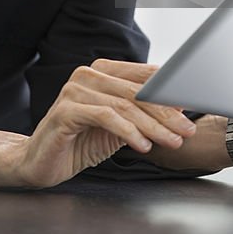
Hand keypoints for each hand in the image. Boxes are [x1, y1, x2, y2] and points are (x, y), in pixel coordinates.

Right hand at [14, 59, 196, 188]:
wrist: (38, 162)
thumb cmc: (79, 142)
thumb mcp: (118, 127)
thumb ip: (142, 113)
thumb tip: (180, 105)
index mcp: (102, 71)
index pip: (143, 76)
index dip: (170, 91)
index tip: (193, 106)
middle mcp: (88, 74)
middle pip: (137, 92)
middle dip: (166, 112)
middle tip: (187, 130)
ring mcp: (75, 90)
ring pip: (125, 105)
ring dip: (153, 125)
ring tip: (172, 141)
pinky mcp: (66, 110)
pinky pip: (106, 118)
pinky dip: (129, 132)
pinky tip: (143, 146)